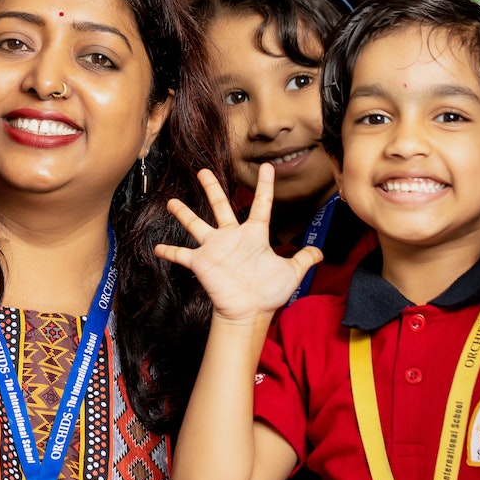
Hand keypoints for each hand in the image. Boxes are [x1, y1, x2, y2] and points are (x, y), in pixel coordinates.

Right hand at [156, 166, 321, 323]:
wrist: (249, 312)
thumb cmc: (269, 292)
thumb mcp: (292, 273)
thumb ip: (304, 259)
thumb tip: (322, 252)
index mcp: (254, 235)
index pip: (262, 205)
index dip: (265, 186)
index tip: (267, 167)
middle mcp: (232, 237)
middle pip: (220, 206)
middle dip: (212, 188)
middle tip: (203, 171)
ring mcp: (215, 249)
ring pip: (196, 225)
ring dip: (184, 214)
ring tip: (171, 202)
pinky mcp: (202, 262)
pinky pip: (182, 255)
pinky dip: (170, 252)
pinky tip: (157, 248)